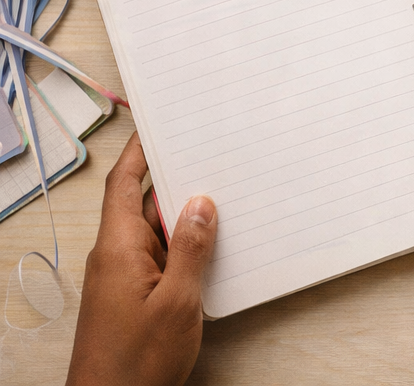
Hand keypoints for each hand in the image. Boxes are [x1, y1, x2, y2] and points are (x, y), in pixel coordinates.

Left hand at [67, 133, 217, 385]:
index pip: (123, 185)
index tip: (158, 125)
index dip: (139, 152)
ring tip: (222, 202)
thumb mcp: (177, 301)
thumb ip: (192, 248)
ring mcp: (124, 278)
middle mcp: (116, 257)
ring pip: (156, 233)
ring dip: (185, 219)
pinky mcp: (135, 297)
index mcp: (118, 249)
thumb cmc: (135, 364)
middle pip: (143, 204)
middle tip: (209, 158)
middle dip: (176, 182)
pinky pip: (160, 258)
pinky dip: (184, 247)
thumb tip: (201, 205)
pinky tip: (211, 249)